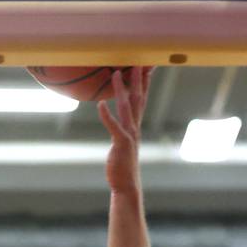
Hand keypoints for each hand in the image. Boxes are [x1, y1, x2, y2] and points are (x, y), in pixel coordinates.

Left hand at [98, 66, 152, 193]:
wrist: (126, 185)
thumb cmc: (122, 166)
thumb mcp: (122, 144)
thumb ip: (120, 131)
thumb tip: (114, 122)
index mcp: (135, 126)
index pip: (142, 100)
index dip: (144, 83)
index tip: (146, 67)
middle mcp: (134, 127)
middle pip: (138, 98)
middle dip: (138, 80)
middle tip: (138, 61)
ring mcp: (129, 135)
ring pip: (126, 107)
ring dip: (121, 90)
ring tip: (116, 74)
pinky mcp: (121, 144)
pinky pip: (113, 126)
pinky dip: (107, 115)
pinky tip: (100, 105)